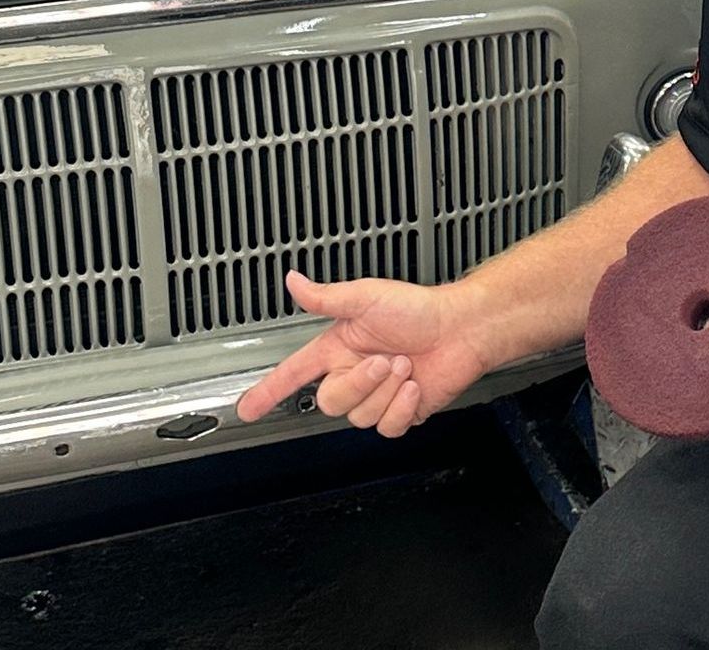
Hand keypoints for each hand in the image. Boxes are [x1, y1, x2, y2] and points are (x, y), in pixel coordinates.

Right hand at [234, 272, 489, 436]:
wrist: (462, 329)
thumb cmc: (420, 308)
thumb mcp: (367, 297)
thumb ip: (326, 296)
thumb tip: (294, 281)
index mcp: (339, 348)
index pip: (295, 374)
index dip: (269, 391)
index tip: (246, 407)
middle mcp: (354, 374)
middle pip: (330, 401)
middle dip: (359, 383)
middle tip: (385, 360)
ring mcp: (377, 395)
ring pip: (360, 416)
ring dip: (386, 390)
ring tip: (405, 365)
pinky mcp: (400, 412)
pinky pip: (386, 427)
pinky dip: (402, 407)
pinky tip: (414, 386)